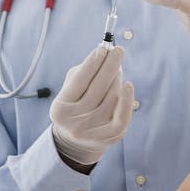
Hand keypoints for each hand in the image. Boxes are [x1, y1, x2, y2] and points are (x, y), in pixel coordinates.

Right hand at [49, 46, 134, 165]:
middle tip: (118, 51)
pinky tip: (128, 85)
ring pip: (111, 98)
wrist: (77, 142)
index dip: (92, 63)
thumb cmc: (76, 105)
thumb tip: (104, 54)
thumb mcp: (70, 90)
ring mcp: (93, 132)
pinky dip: (127, 100)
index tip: (103, 48)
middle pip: (97, 88)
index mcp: (61, 108)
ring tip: (117, 69)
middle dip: (109, 66)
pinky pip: (122, 116)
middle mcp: (75, 122)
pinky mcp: (110, 137)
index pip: (79, 81)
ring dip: (116, 79)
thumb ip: (84, 72)